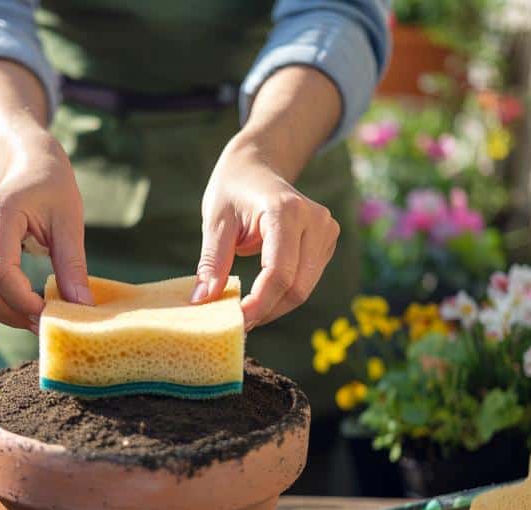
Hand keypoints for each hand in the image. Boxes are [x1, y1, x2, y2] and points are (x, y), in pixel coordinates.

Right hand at [0, 59, 92, 331]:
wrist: (29, 163)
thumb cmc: (53, 187)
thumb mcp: (70, 221)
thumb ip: (73, 266)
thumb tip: (81, 308)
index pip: (0, 272)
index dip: (24, 301)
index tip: (52, 313)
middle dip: (14, 314)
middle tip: (46, 325)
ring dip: (6, 313)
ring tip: (39, 317)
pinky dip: (1, 302)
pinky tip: (27, 304)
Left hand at [193, 137, 339, 329]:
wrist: (257, 165)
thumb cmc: (232, 189)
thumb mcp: (215, 221)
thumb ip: (212, 261)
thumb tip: (203, 301)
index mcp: (287, 210)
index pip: (278, 272)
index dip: (259, 303)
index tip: (235, 321)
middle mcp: (315, 220)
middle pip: (296, 286)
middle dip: (266, 311)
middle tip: (236, 324)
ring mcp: (326, 230)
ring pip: (304, 288)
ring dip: (275, 307)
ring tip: (245, 312)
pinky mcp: (327, 241)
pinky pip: (307, 280)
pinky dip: (283, 295)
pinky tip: (260, 296)